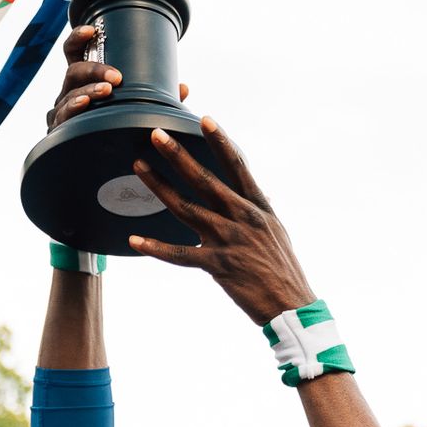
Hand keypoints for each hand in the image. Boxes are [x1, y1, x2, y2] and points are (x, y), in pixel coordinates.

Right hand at [45, 24, 187, 132]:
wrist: (96, 169)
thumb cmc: (114, 133)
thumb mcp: (136, 112)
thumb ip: (156, 101)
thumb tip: (183, 87)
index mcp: (83, 81)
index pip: (74, 53)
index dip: (78, 38)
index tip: (92, 30)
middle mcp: (69, 93)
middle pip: (74, 71)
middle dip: (95, 70)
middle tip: (116, 77)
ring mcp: (61, 112)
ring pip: (69, 94)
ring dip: (89, 90)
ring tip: (106, 91)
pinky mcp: (58, 132)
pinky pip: (62, 118)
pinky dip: (73, 109)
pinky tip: (84, 104)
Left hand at [128, 122, 314, 324]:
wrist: (291, 306)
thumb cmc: (283, 270)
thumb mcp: (275, 233)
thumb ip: (257, 212)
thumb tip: (254, 194)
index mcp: (258, 208)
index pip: (237, 167)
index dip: (221, 142)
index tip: (205, 120)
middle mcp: (243, 219)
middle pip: (205, 180)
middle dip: (179, 155)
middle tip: (156, 134)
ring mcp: (229, 241)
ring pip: (187, 208)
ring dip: (160, 187)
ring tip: (139, 167)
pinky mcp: (217, 266)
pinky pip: (180, 254)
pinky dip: (156, 248)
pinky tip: (134, 239)